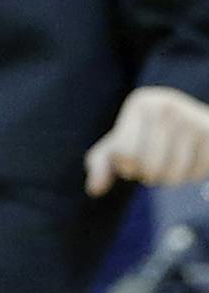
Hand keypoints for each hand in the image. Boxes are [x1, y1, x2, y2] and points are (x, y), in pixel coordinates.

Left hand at [86, 85, 208, 194]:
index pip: (125, 155)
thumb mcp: (120, 145)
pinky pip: (196, 174)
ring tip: (176, 159)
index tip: (137, 153)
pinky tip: (195, 157)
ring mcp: (194, 118)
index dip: (128, 165)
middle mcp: (167, 105)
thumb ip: (100, 165)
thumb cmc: (151, 138)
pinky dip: (192, 175)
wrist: (200, 127)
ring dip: (171, 178)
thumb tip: (94, 189)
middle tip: (159, 159)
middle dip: (150, 174)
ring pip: (172, 175)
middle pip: (148, 167)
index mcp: (141, 103)